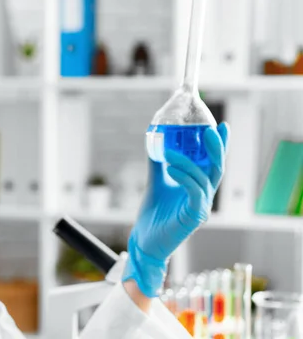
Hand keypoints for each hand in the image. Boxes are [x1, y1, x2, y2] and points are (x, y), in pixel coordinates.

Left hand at [122, 122, 229, 297]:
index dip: (219, 146)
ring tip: (170, 152)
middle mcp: (203, 196)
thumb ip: (158, 163)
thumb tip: (155, 140)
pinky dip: (184, 178)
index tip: (222, 126)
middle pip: (217, 169)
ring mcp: (201, 207)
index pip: (212, 163)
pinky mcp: (194, 217)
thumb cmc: (153, 214)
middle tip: (210, 131)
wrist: (144, 240)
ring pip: (203, 179)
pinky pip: (194, 193)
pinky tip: (171, 168)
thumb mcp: (156, 182)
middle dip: (216, 148)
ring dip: (187, 162)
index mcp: (197, 187)